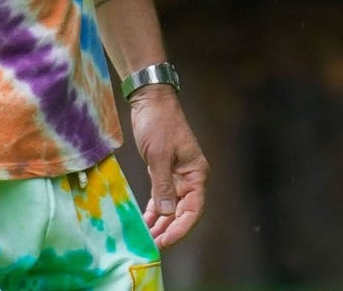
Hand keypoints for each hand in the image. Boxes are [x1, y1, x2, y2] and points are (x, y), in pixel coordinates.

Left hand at [129, 86, 207, 248]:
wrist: (149, 99)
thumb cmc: (158, 122)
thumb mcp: (159, 154)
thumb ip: (163, 185)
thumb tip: (167, 213)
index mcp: (196, 173)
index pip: (193, 209)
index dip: (181, 228)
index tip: (166, 240)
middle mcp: (189, 177)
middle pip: (182, 211)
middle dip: (169, 229)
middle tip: (154, 244)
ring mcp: (176, 174)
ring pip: (171, 205)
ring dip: (161, 222)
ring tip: (149, 238)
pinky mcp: (162, 170)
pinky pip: (161, 195)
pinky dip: (154, 208)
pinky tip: (146, 221)